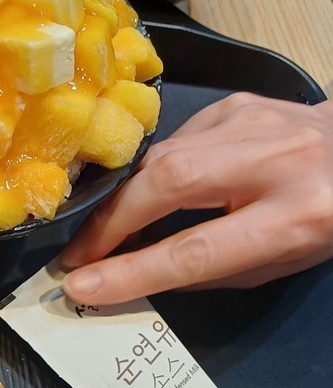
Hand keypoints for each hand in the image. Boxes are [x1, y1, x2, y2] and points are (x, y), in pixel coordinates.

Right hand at [61, 93, 332, 305]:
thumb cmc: (320, 222)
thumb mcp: (276, 264)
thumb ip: (208, 270)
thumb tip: (132, 275)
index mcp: (294, 217)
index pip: (196, 249)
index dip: (132, 270)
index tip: (81, 285)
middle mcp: (276, 160)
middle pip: (169, 183)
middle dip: (111, 223)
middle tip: (78, 255)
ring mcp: (254, 121)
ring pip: (163, 156)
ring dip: (123, 197)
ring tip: (103, 229)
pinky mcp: (236, 102)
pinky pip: (175, 138)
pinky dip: (152, 169)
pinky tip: (151, 188)